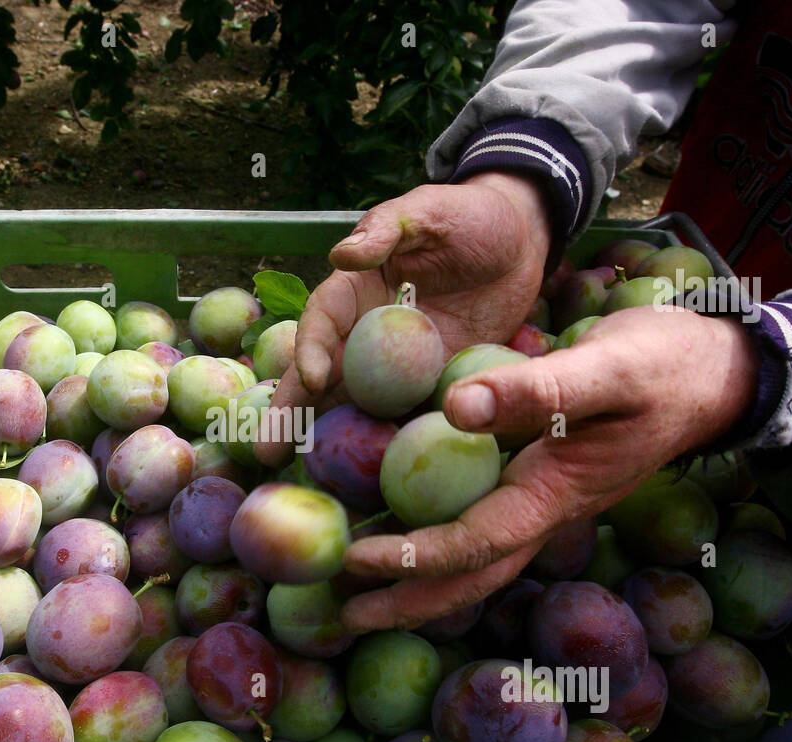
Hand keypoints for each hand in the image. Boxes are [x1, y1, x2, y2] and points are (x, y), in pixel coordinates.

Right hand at [254, 172, 552, 465]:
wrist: (521, 243)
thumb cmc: (468, 216)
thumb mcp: (429, 212)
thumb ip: (389, 229)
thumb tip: (343, 254)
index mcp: (353, 292)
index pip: (321, 325)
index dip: (311, 351)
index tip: (316, 379)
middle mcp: (366, 336)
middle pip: (321, 379)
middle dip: (293, 413)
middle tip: (270, 452)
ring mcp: (398, 368)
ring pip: (355, 407)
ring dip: (332, 441)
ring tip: (310, 477)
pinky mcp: (432, 387)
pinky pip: (407, 418)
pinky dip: (391, 445)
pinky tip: (378, 479)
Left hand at [338, 306, 760, 631]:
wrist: (714, 371)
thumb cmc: (666, 368)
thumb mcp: (609, 369)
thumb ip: (538, 390)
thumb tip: (454, 408)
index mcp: (556, 495)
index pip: (477, 543)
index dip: (415, 558)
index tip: (356, 561)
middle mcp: (545, 509)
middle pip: (472, 574)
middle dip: (409, 599)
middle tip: (344, 613)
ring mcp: (544, 498)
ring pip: (476, 553)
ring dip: (419, 576)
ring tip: (360, 588)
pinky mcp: (540, 476)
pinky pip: (481, 516)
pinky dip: (438, 528)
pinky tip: (401, 519)